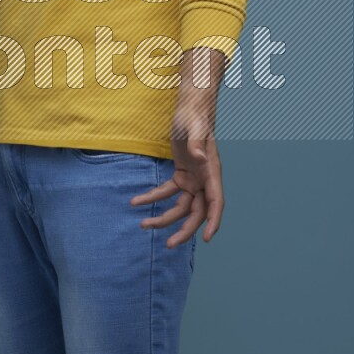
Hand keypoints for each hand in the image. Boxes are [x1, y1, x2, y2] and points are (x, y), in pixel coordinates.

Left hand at [130, 111, 224, 249]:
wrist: (189, 108)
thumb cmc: (194, 117)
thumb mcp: (195, 128)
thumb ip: (197, 144)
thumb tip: (200, 159)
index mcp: (212, 171)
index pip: (216, 201)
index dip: (213, 221)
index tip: (207, 238)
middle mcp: (205, 179)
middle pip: (198, 212)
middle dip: (184, 230)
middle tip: (168, 245)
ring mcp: (194, 179)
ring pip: (182, 207)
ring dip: (164, 217)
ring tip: (143, 224)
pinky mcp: (182, 175)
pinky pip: (168, 192)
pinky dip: (153, 197)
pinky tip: (136, 201)